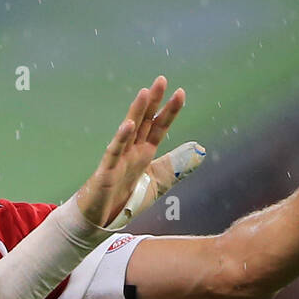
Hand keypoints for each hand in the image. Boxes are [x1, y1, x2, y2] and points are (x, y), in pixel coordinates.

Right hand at [76, 76, 187, 226]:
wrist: (98, 218)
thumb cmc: (122, 200)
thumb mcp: (156, 184)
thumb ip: (174, 168)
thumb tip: (199, 154)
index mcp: (143, 153)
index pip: (159, 127)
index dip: (170, 111)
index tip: (180, 92)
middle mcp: (131, 151)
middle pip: (144, 121)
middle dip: (153, 101)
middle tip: (161, 79)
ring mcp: (118, 159)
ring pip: (129, 131)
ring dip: (136, 112)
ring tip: (144, 93)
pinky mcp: (106, 171)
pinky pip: (114, 152)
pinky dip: (121, 138)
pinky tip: (128, 125)